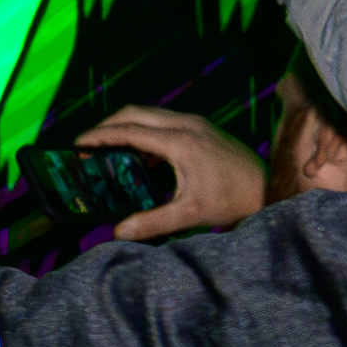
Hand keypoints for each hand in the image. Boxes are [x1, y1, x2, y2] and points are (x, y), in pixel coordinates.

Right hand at [75, 106, 265, 241]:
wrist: (268, 187)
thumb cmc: (231, 200)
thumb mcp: (190, 214)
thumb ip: (152, 222)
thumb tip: (118, 233)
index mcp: (180, 142)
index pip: (129, 131)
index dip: (100, 136)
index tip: (78, 144)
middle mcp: (185, 124)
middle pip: (134, 113)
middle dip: (107, 125)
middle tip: (87, 144)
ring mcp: (195, 122)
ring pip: (149, 113)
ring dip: (126, 125)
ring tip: (107, 147)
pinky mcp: (201, 126)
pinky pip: (163, 120)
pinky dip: (143, 130)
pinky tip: (139, 155)